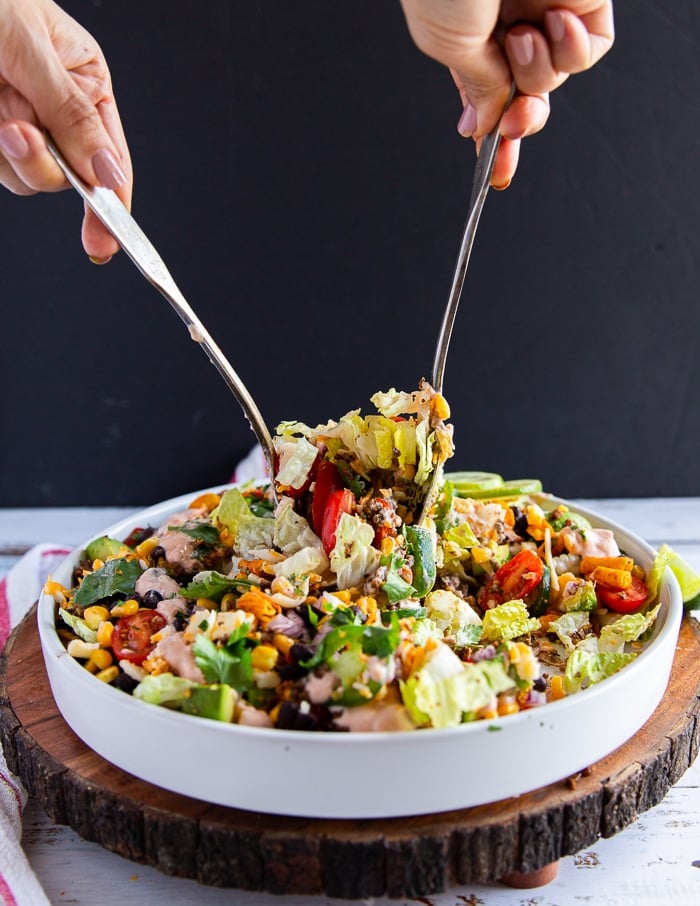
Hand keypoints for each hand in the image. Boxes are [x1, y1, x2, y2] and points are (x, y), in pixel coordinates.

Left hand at [0, 0, 131, 260]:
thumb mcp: (34, 50)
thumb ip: (72, 113)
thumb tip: (108, 172)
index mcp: (86, 83)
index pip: (111, 158)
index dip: (112, 203)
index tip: (106, 239)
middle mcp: (58, 109)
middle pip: (69, 176)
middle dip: (44, 165)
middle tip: (19, 135)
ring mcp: (22, 124)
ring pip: (29, 177)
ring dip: (11, 155)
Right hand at [399, 1, 614, 187]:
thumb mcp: (448, 45)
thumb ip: (475, 88)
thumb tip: (483, 123)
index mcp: (469, 39)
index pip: (485, 99)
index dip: (491, 137)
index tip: (496, 170)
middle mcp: (506, 26)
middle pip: (525, 96)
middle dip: (521, 119)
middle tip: (513, 123)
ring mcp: (544, 12)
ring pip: (554, 77)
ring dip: (537, 70)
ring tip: (519, 34)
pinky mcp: (581, 0)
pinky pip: (589, 51)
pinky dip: (573, 51)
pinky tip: (553, 20)